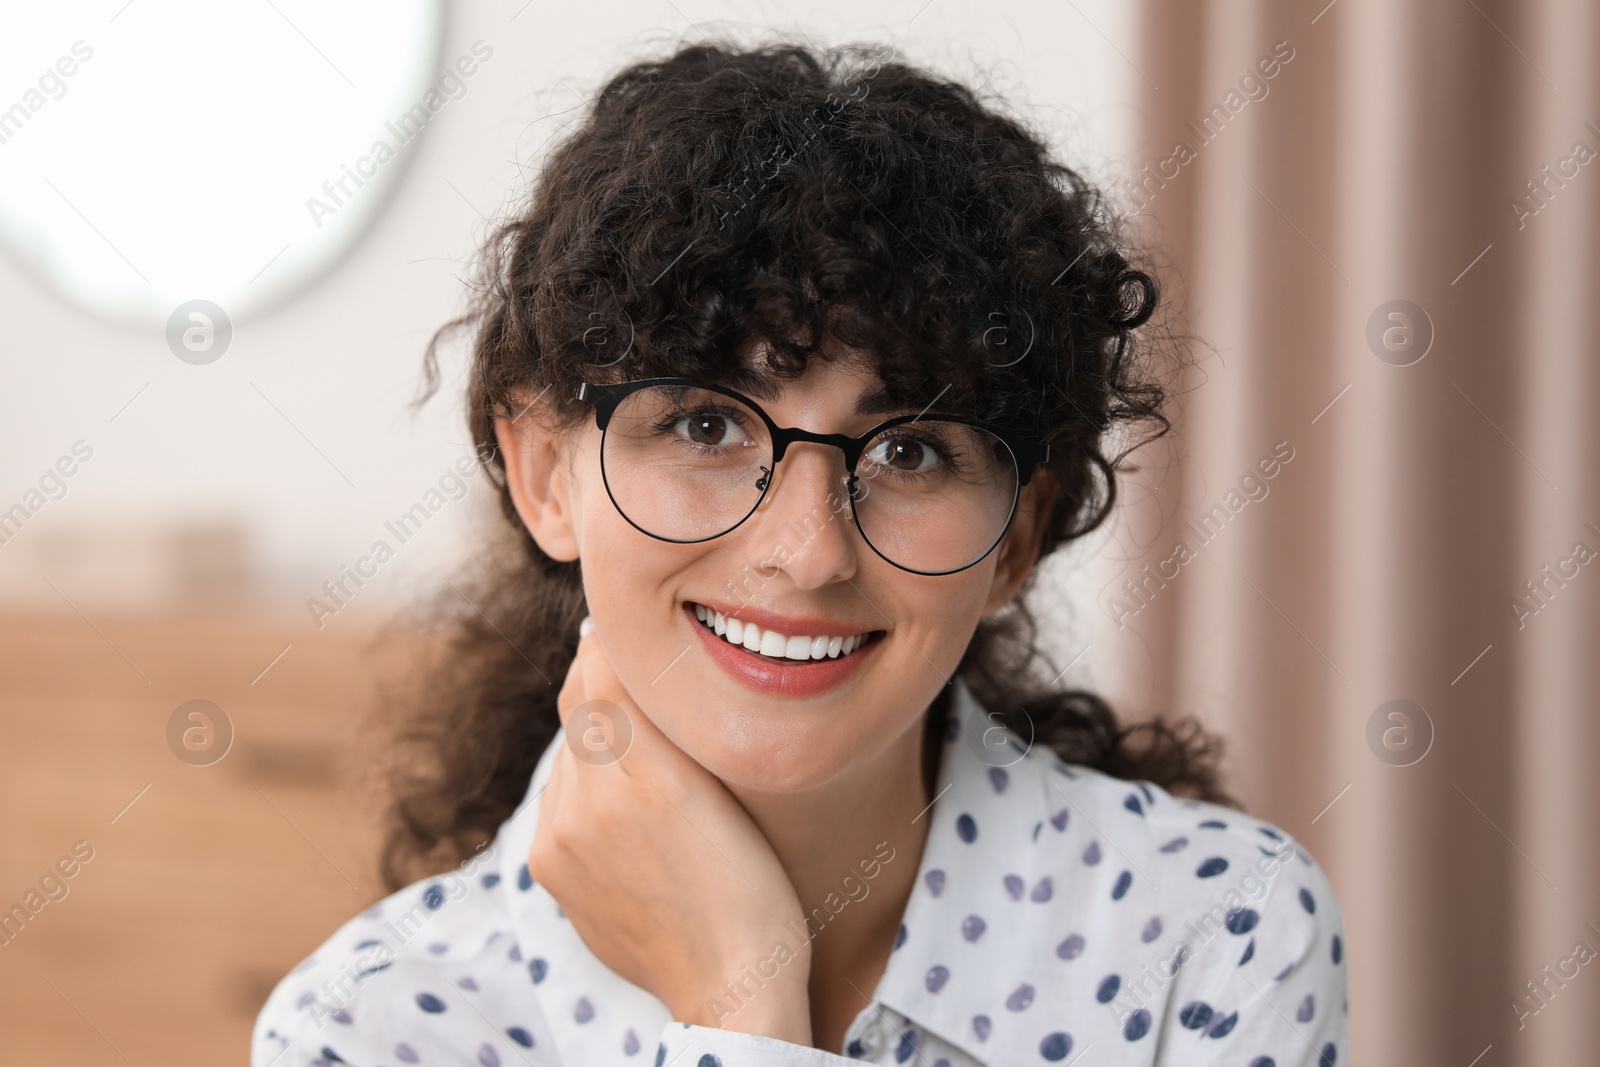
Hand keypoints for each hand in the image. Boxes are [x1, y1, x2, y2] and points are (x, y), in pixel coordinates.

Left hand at [528, 619, 813, 1043]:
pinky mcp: (553, 876)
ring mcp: (559, 846)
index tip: (639, 626)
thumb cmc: (750, 886)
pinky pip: (561, 805)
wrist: (731, 987)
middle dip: (606, 686)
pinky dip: (586, 790)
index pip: (597, 672)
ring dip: (596, 741)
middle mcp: (578, 809)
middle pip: (577, 710)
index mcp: (630, 778)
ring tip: (647, 751)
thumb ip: (657, 716)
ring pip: (569, 757)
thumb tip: (610, 646)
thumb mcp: (716, 786)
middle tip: (645, 675)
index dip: (615, 642)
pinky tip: (629, 805)